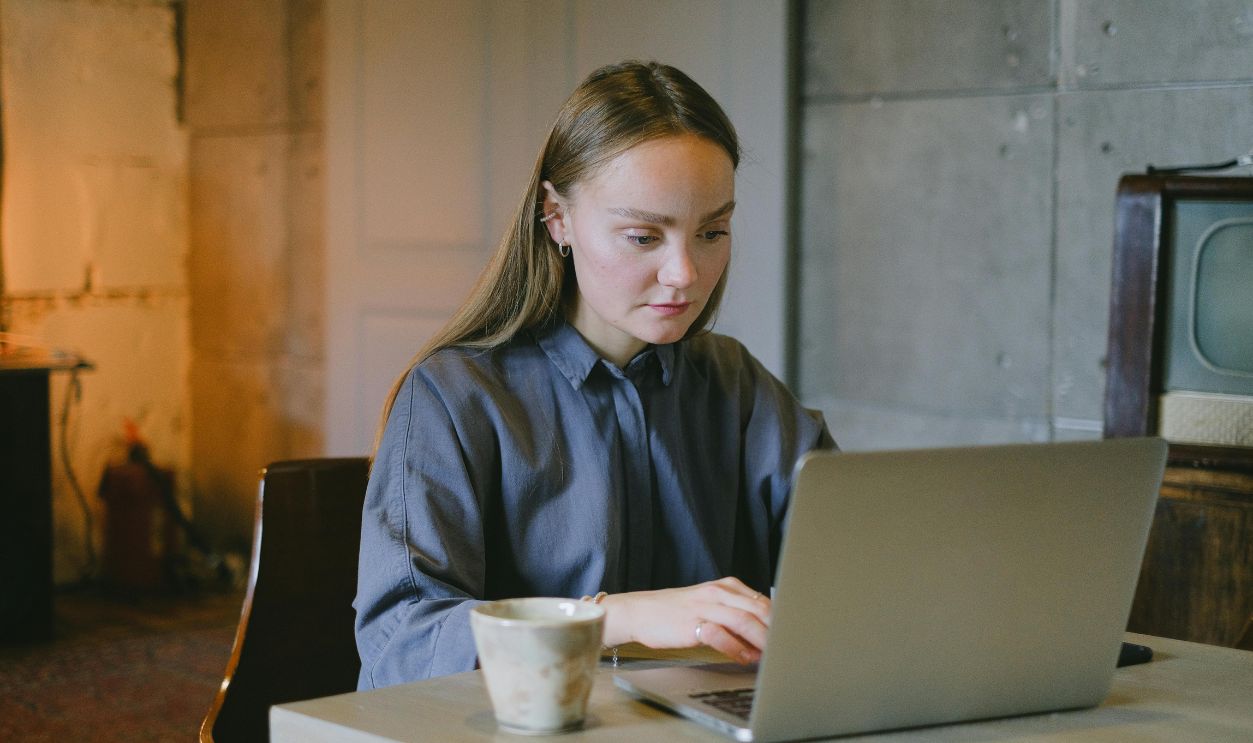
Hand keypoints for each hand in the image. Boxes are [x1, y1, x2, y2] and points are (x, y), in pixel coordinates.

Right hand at [600, 577, 770, 663]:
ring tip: (772, 656)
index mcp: (726, 586)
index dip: (780, 620)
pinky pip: (719, 634)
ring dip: (761, 639)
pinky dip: (736, 647)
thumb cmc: (677, 612)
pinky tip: (744, 658)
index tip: (791, 637)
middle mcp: (717, 592)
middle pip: (758, 609)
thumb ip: (736, 616)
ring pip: (743, 620)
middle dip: (776, 631)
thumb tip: (764, 638)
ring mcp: (704, 606)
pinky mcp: (691, 623)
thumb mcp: (710, 605)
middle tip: (787, 648)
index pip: (763, 601)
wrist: (641, 611)